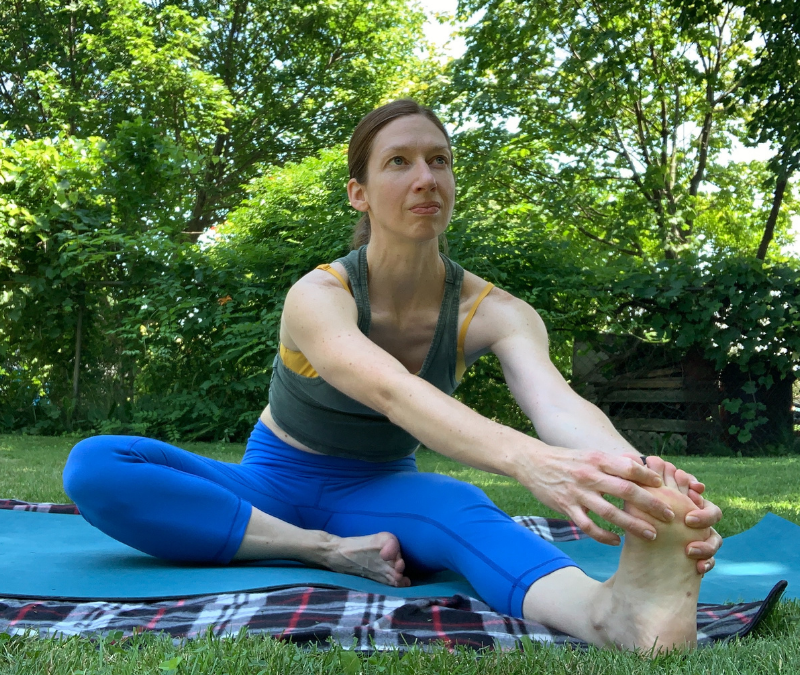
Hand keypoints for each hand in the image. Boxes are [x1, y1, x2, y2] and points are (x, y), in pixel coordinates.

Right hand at [514, 445, 675, 545]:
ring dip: (632, 525)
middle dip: (650, 504)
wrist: (532, 462)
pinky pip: (588, 526)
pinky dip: (603, 536)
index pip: (629, 467)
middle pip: (625, 491)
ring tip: (651, 535)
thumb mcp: (589, 454)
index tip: (665, 488)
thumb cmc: (566, 460)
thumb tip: (641, 467)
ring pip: (609, 513)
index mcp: (597, 460)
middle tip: (669, 516)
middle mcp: (589, 475)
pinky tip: (616, 542)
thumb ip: (612, 463)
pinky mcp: (566, 507)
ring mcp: (577, 493)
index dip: (649, 478)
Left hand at [642, 456, 722, 574]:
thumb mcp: (639, 496)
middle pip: (713, 513)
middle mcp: (695, 518)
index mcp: (683, 500)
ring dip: (707, 545)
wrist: (638, 543)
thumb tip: (634, 457)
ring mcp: (698, 537)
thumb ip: (641, 478)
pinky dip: (707, 564)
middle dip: (705, 516)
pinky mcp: (696, 556)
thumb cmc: (638, 511)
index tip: (692, 492)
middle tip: (688, 520)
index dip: (698, 491)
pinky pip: (709, 561)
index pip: (699, 492)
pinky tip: (698, 569)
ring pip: (715, 539)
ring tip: (689, 550)